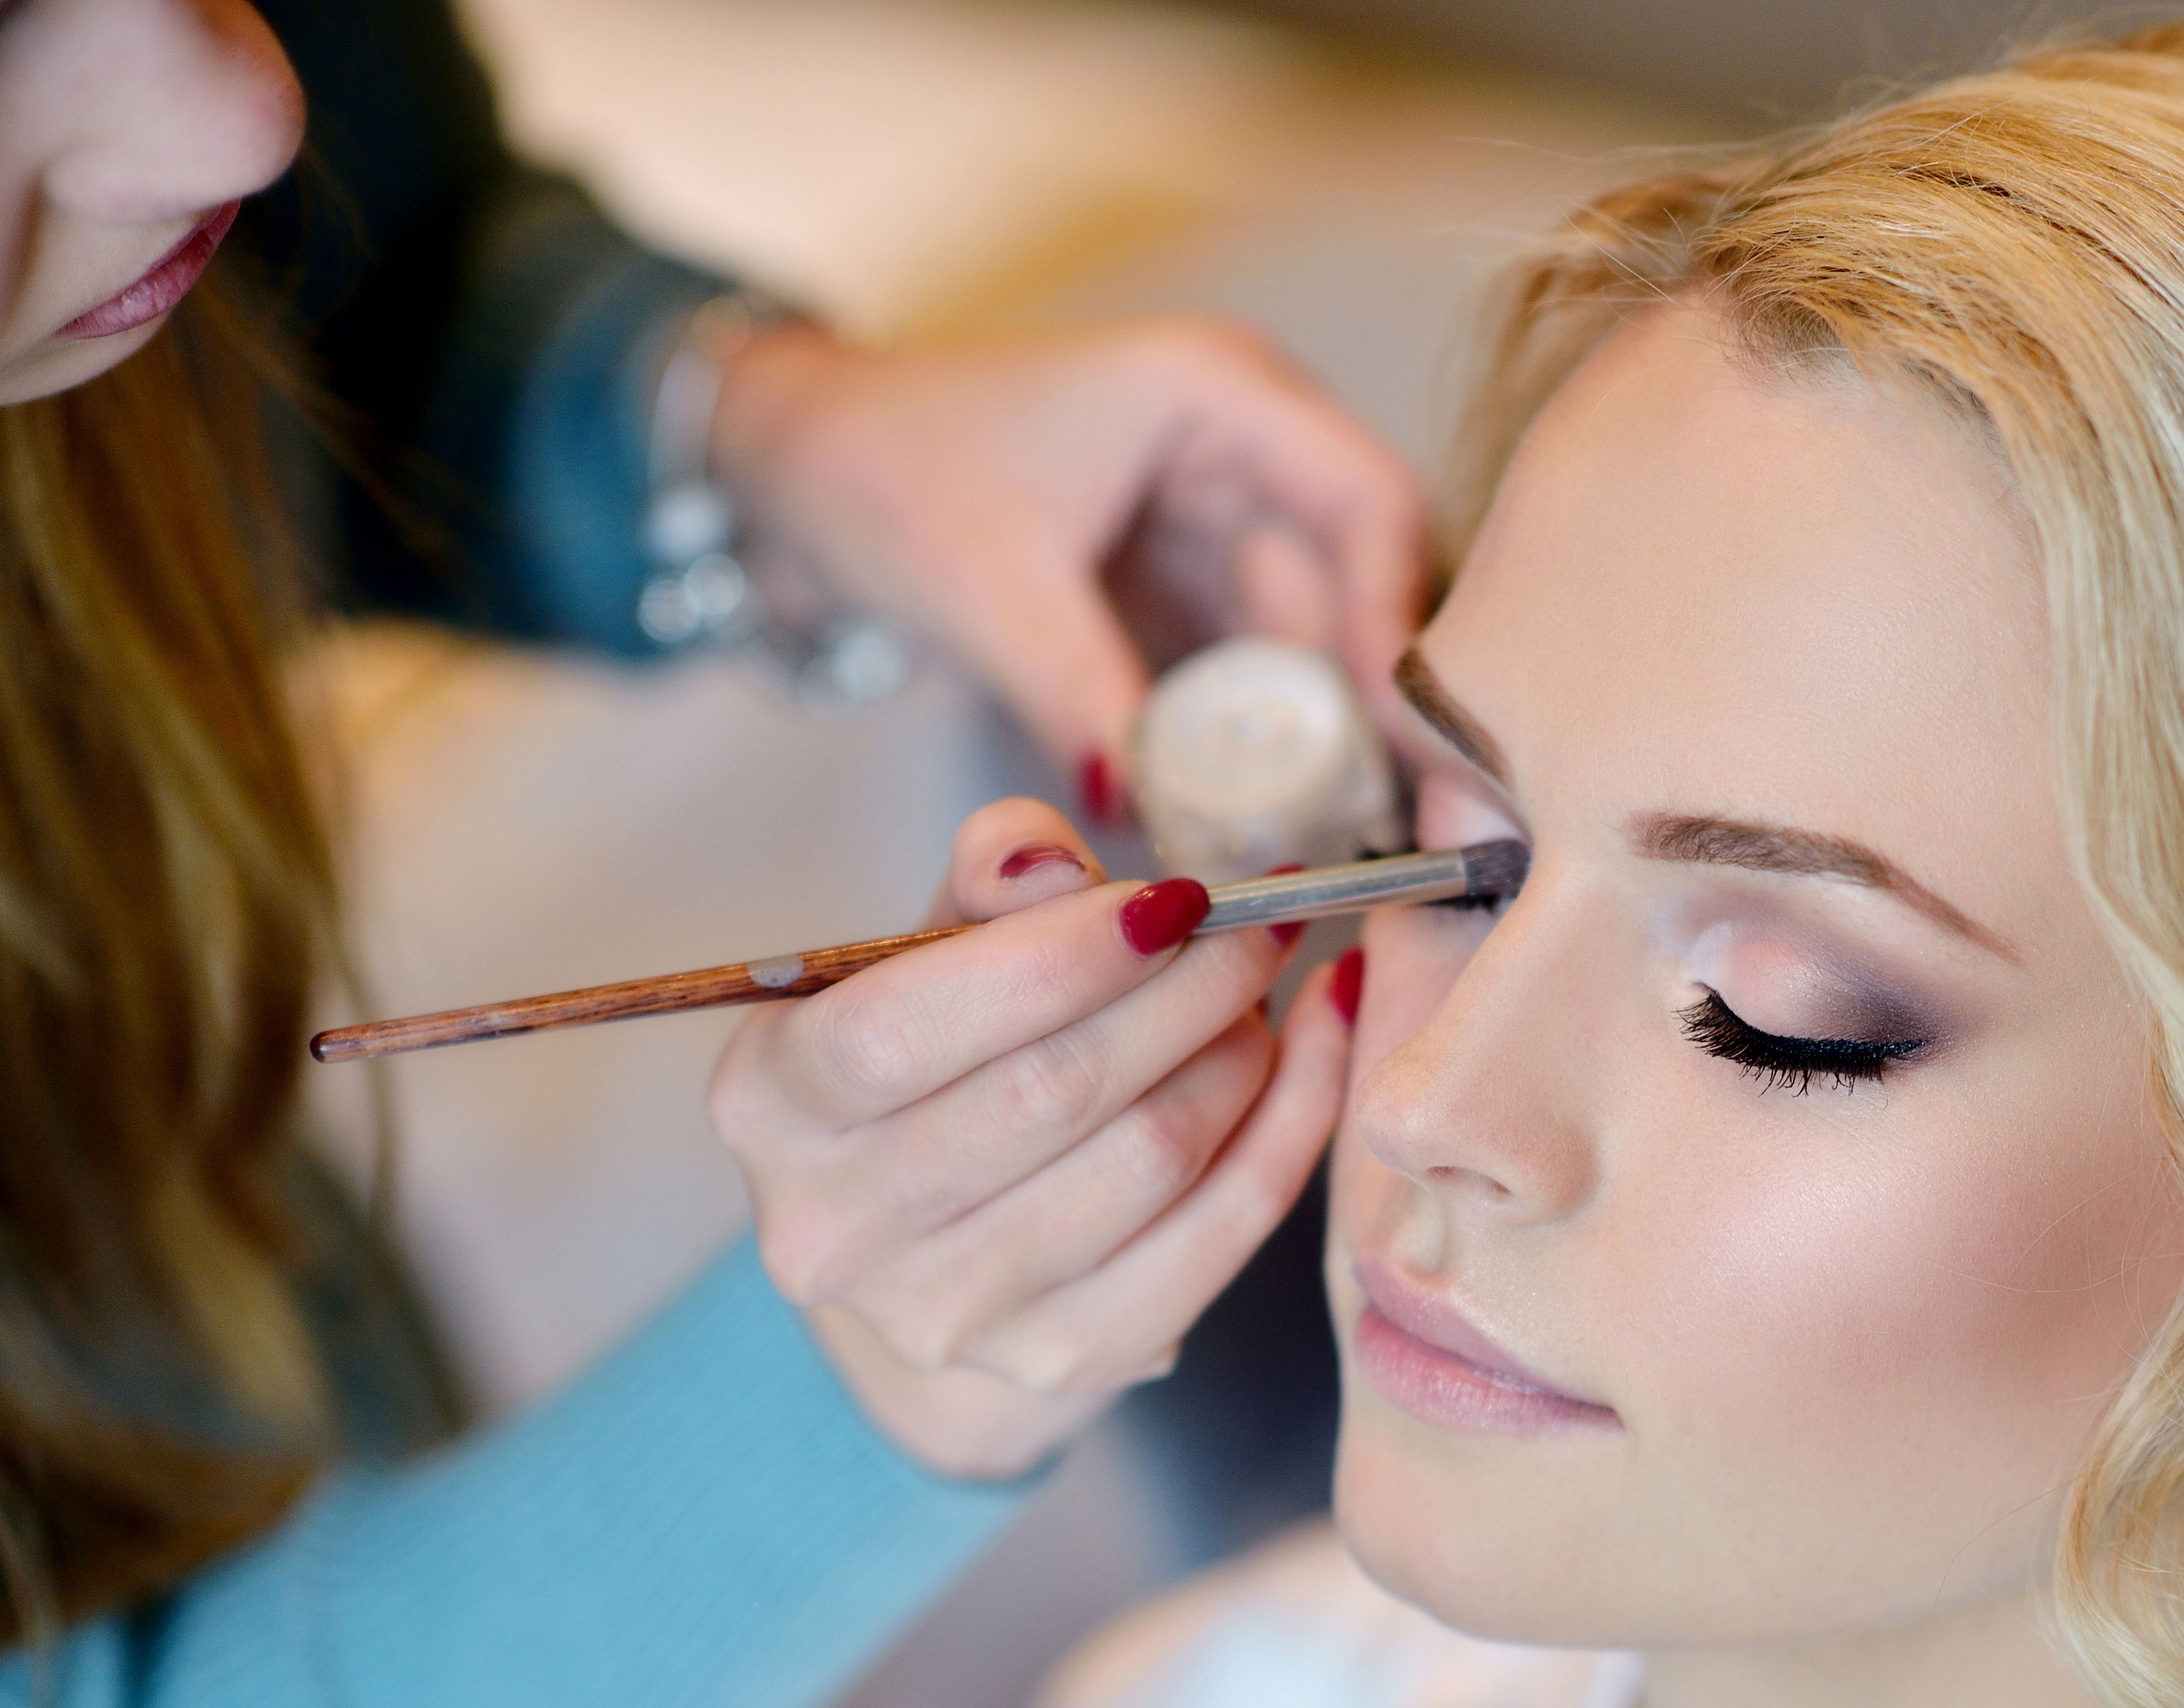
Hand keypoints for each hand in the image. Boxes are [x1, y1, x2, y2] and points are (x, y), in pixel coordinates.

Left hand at [709, 316, 1426, 817]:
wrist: (786, 468)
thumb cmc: (877, 472)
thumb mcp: (984, 586)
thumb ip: (1078, 694)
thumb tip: (1147, 815)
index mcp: (1213, 392)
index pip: (1368, 504)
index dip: (1395, 623)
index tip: (1397, 742)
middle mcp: (1238, 443)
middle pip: (1353, 579)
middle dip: (1359, 701)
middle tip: (1372, 821)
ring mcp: (1212, 513)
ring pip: (1307, 635)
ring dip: (1308, 734)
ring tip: (1321, 839)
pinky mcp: (1176, 579)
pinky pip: (1246, 665)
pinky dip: (1250, 739)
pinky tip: (1255, 817)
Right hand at [709, 797, 1354, 1477]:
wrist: (936, 1243)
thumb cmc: (935, 1063)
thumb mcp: (923, 955)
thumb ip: (984, 883)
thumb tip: (1044, 859)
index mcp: (771, 1103)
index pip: (909, 1022)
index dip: (1065, 951)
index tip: (1177, 895)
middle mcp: (838, 1227)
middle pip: (1054, 1088)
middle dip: (1188, 987)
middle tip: (1260, 926)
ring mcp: (951, 1313)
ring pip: (1152, 1155)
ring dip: (1241, 1053)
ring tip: (1263, 994)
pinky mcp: (1067, 1356)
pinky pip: (1223, 1230)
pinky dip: (1291, 1125)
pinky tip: (1317, 1049)